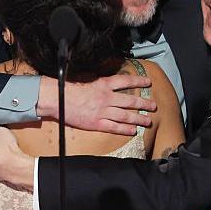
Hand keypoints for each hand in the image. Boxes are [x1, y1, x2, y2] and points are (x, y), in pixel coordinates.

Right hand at [37, 73, 155, 134]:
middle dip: (144, 104)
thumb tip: (110, 82)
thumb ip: (100, 82)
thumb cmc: (68, 87)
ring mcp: (102, 111)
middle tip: (153, 106)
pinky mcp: (96, 123)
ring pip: (125, 116)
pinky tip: (133, 131)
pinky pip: (114, 127)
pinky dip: (125, 129)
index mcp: (104, 84)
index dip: (138, 81)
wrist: (57, 97)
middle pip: (130, 101)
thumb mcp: (87, 79)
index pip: (126, 81)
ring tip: (148, 121)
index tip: (148, 82)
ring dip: (138, 118)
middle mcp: (106, 98)